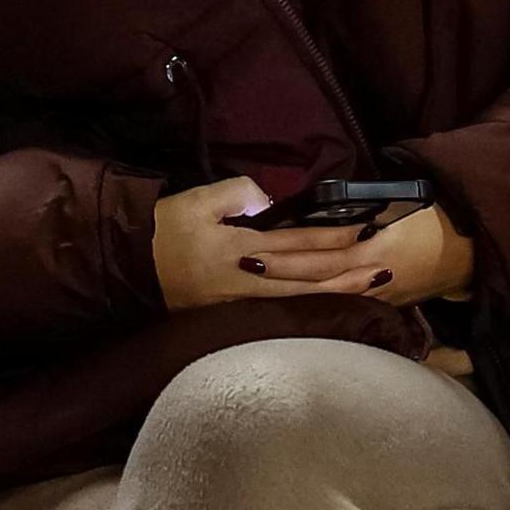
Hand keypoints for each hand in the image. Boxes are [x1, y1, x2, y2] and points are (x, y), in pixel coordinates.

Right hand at [153, 177, 384, 310]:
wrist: (125, 268)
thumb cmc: (161, 230)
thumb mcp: (196, 200)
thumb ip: (235, 193)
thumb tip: (267, 198)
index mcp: (239, 250)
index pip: (296, 243)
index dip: (331, 238)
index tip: (362, 232)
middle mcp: (246, 280)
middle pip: (307, 279)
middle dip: (347, 274)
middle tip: (384, 268)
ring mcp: (240, 303)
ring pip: (299, 300)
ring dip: (338, 294)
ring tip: (372, 288)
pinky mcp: (233, 316)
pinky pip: (282, 312)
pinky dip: (311, 308)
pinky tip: (331, 305)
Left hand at [238, 201, 476, 308]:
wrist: (472, 251)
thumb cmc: (439, 221)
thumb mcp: (404, 209)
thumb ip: (367, 214)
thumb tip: (331, 214)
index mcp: (372, 253)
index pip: (319, 255)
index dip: (286, 255)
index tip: (254, 250)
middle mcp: (368, 280)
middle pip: (315, 279)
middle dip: (280, 275)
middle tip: (244, 266)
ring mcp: (375, 296)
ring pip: (325, 294)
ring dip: (291, 289)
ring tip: (261, 282)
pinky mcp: (383, 302)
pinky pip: (343, 300)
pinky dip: (317, 299)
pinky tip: (295, 297)